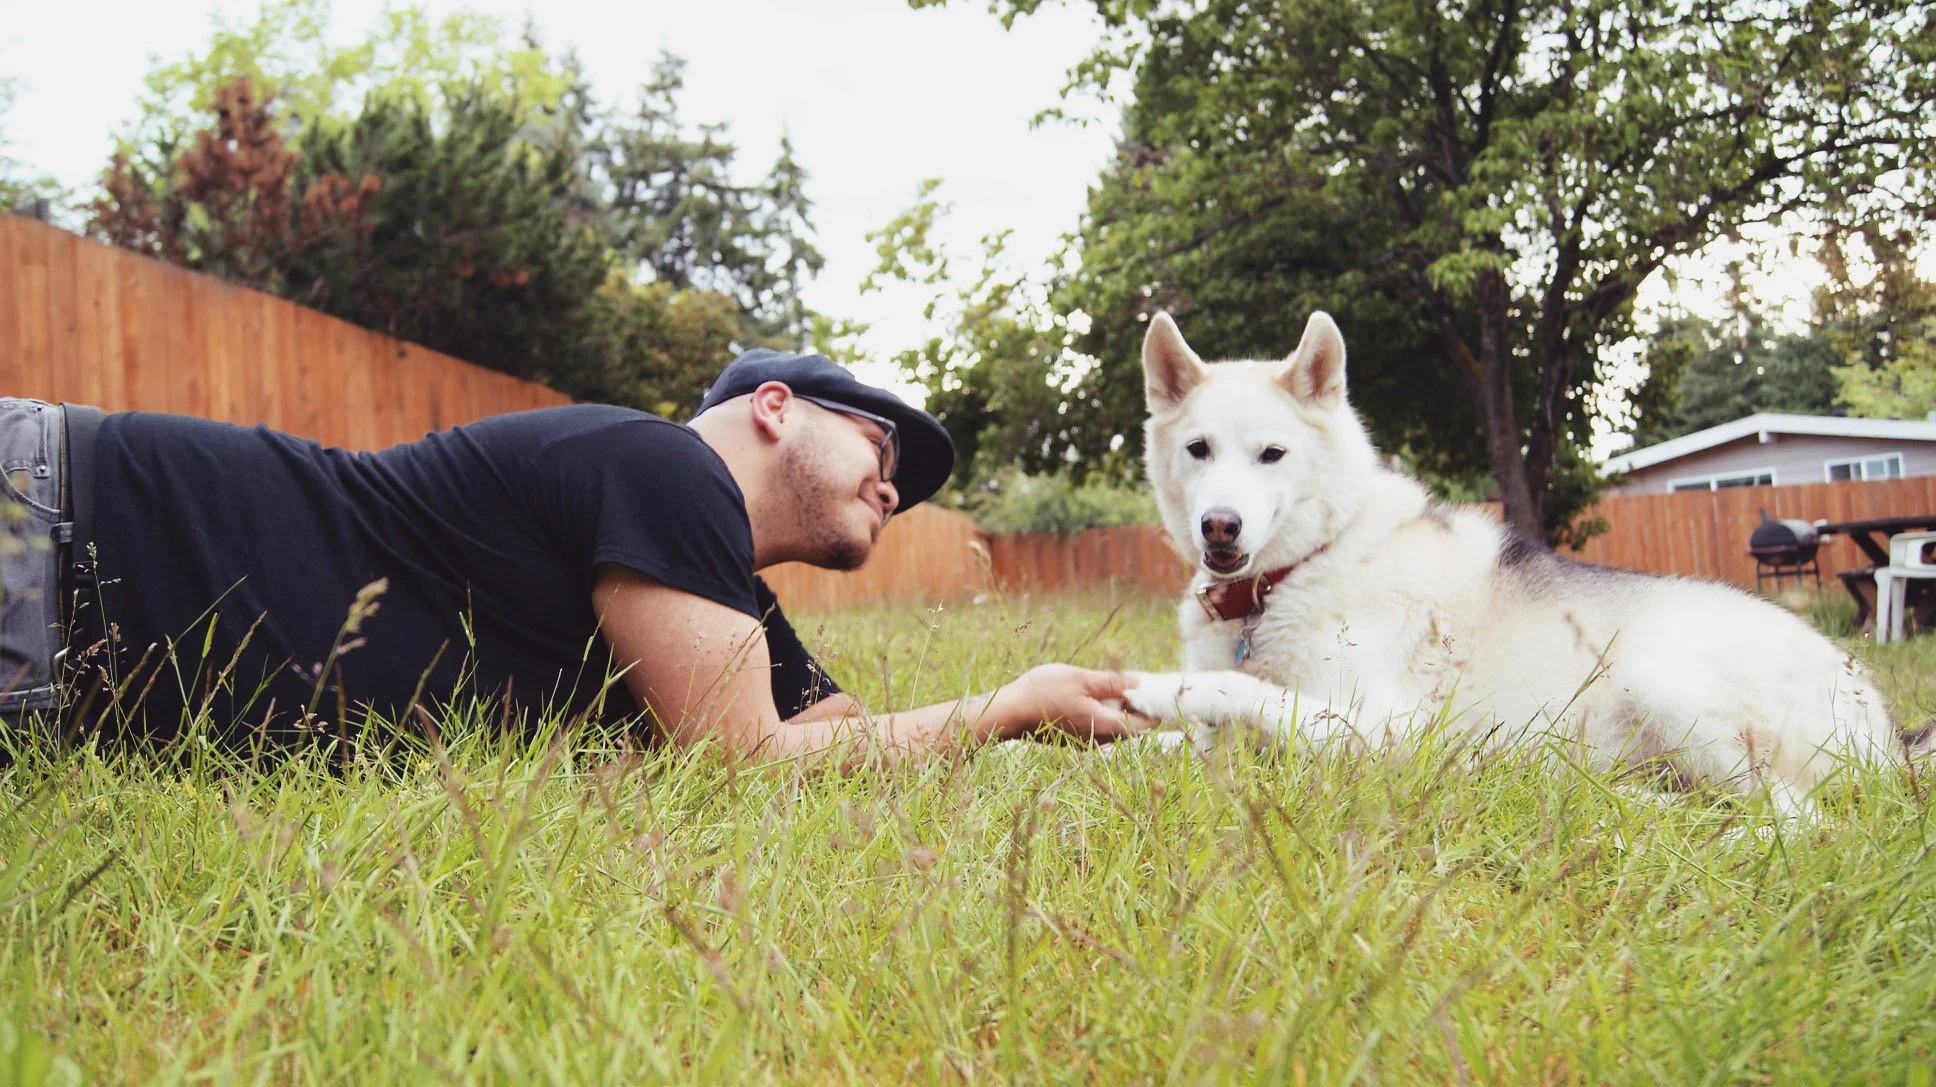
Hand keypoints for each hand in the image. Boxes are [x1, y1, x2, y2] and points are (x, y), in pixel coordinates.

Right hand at [992, 664, 1153, 743]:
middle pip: (1128, 729)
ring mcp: (1082, 741)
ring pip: (1111, 729)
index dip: (1153, 712)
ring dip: (1116, 711)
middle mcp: (1096, 739)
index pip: (1142, 726)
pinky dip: (1100, 714)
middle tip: (1134, 686)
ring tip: (1112, 688)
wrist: (1008, 712)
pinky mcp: (1070, 739)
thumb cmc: (1042, 692)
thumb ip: (1111, 683)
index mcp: (1103, 724)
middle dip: (1135, 709)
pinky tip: (1091, 697)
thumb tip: (1137, 682)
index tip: (1156, 695)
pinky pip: (1095, 729)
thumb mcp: (1080, 678)